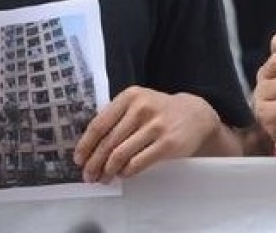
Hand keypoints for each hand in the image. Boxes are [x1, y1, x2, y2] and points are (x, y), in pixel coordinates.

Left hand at [74, 86, 220, 182]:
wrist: (196, 115)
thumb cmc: (160, 112)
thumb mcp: (139, 103)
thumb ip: (117, 117)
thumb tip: (89, 147)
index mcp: (130, 96)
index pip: (99, 124)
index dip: (85, 145)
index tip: (79, 160)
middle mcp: (142, 108)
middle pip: (107, 142)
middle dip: (94, 163)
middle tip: (89, 176)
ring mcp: (156, 126)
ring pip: (120, 155)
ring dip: (108, 171)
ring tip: (104, 178)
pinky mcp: (167, 143)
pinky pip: (137, 163)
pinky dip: (126, 172)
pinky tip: (123, 174)